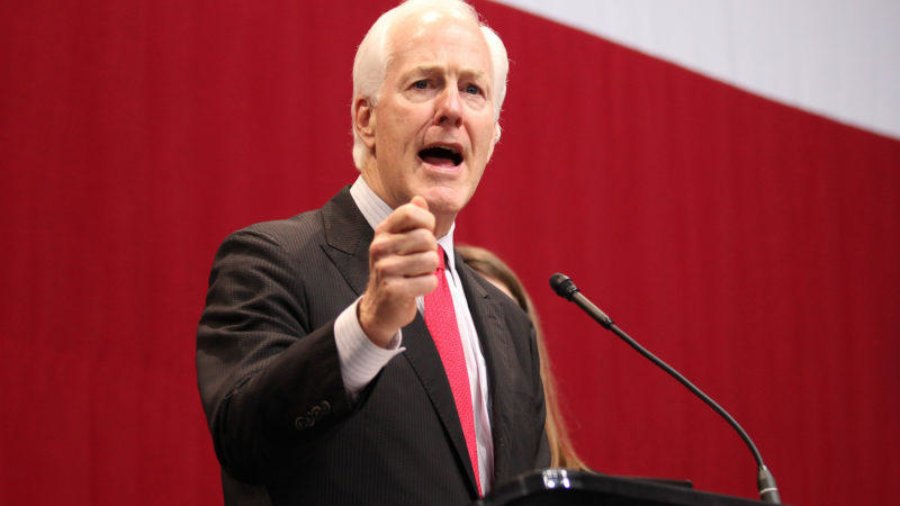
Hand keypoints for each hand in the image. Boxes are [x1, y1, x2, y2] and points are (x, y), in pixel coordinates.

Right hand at [358, 196, 439, 346]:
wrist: (379, 307)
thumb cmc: (396, 270)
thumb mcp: (400, 242)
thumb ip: (412, 220)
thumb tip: (420, 199)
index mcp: (383, 231)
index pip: (411, 212)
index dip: (427, 222)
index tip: (424, 234)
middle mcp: (380, 247)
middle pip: (426, 237)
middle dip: (431, 250)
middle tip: (420, 261)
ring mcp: (384, 269)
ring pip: (430, 260)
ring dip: (430, 270)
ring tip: (416, 275)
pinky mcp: (393, 290)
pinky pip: (429, 281)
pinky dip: (428, 286)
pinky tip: (415, 288)